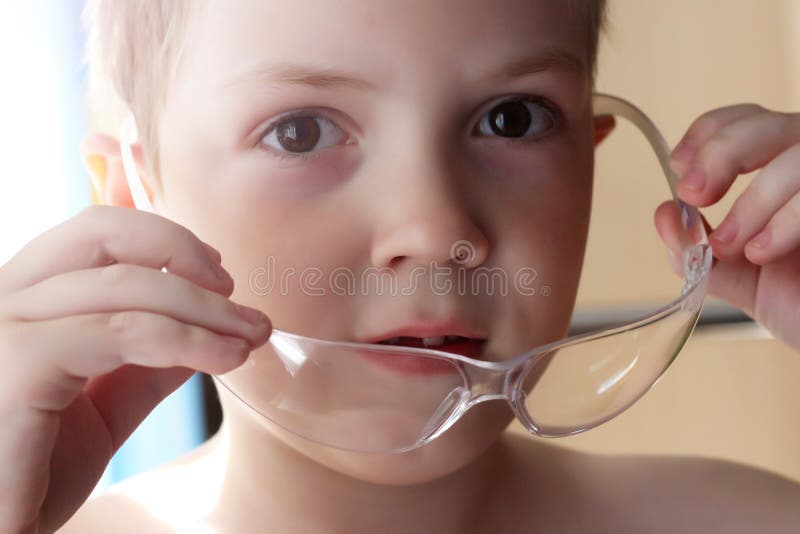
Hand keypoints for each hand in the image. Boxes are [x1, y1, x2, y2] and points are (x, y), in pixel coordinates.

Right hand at [0, 205, 270, 533]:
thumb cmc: (31, 475)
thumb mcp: (101, 408)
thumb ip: (143, 365)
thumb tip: (203, 332)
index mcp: (20, 301)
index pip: (93, 232)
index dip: (164, 239)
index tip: (218, 274)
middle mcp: (2, 301)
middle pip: (105, 234)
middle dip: (187, 258)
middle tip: (243, 305)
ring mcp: (2, 329)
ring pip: (125, 286)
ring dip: (206, 310)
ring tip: (252, 337)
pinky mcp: (16, 368)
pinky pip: (120, 334)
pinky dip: (186, 340)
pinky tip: (226, 358)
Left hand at [654, 104, 799, 351]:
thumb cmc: (798, 303)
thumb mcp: (734, 277)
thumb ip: (694, 249)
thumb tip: (665, 213)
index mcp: (782, 172)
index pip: (745, 120)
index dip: (709, 131)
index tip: (680, 166)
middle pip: (768, 123)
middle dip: (722, 153)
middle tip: (696, 194)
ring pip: (798, 155)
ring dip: (754, 200)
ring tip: (731, 247)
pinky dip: (785, 220)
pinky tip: (762, 252)